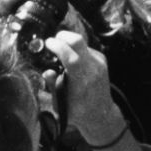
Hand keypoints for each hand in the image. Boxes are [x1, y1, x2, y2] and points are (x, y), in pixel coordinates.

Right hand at [49, 27, 122, 141]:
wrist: (101, 114)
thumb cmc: (78, 111)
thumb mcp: (60, 104)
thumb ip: (53, 87)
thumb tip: (47, 71)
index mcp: (81, 80)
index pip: (70, 56)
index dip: (58, 46)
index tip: (48, 43)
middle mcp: (93, 68)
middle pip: (78, 40)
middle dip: (63, 36)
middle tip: (53, 41)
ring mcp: (99, 62)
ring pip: (82, 42)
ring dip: (69, 43)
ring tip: (61, 53)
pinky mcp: (102, 59)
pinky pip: (86, 48)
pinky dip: (77, 49)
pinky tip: (72, 60)